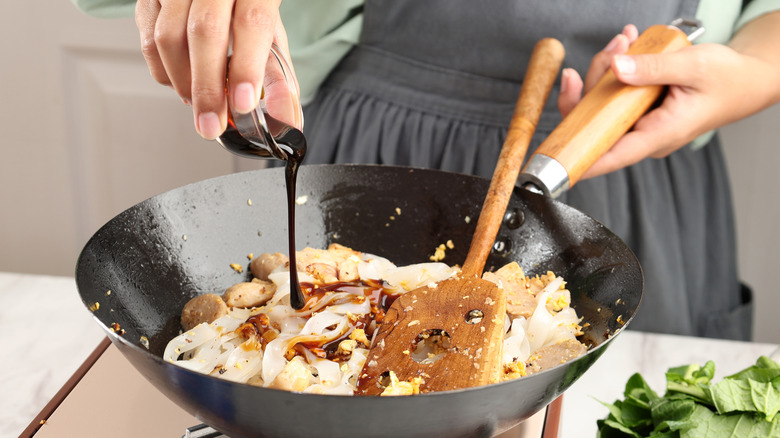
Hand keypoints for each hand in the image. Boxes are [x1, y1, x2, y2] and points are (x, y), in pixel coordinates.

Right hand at [135, 0, 292, 139]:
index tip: (242, 104)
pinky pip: (149, 42)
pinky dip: (165, 74)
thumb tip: (287, 119)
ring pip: (168, 37)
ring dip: (184, 83)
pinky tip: (183, 83)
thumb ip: (279, 79)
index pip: (250, 23)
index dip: (246, 67)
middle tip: (213, 124)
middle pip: (204, 31)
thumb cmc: (247, 10)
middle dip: (207, 87)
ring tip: (200, 104)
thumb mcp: (271, 37)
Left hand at [557, 17, 779, 179]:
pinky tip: (627, 44)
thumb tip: (616, 66)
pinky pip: (615, 91)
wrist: (747, 78)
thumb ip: (652, 68)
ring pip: (602, 101)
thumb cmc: (728, 79)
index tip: (554, 155)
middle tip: (614, 48)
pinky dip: (617, 66)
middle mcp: (644, 134)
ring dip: (607, 67)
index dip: (580, 158)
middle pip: (596, 119)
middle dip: (594, 82)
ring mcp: (639, 121)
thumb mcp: (693, 67)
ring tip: (626, 39)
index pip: (611, 155)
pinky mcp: (637, 108)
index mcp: (659, 136)